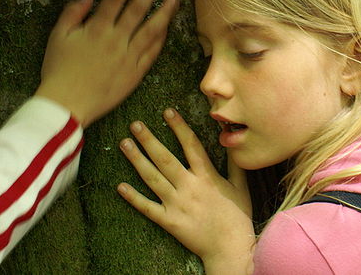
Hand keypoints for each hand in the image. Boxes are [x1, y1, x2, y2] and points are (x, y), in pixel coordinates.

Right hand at [36, 0, 177, 126]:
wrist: (67, 104)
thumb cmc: (58, 70)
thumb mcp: (58, 37)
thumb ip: (73, 13)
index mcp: (97, 29)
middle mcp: (117, 39)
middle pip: (138, 8)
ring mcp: (129, 56)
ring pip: (152, 29)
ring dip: (164, 11)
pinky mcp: (136, 73)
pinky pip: (152, 52)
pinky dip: (160, 38)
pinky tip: (167, 27)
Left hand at [118, 111, 254, 274]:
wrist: (230, 248)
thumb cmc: (238, 217)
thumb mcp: (240, 187)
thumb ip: (234, 164)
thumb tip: (231, 142)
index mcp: (207, 177)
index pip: (190, 145)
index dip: (178, 127)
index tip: (167, 112)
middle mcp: (190, 187)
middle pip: (165, 158)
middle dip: (149, 139)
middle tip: (135, 124)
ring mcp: (177, 204)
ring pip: (152, 178)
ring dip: (137, 160)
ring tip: (124, 144)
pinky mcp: (169, 221)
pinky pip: (147, 208)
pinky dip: (133, 197)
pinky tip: (120, 186)